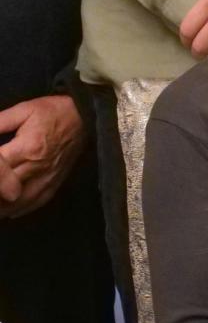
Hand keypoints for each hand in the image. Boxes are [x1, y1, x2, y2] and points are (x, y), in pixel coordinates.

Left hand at [0, 96, 83, 217]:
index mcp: (26, 148)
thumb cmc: (53, 111)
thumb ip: (0, 122)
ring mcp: (48, 177)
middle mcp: (37, 167)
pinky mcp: (56, 181)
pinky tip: (10, 212)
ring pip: (21, 201)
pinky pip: (38, 201)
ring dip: (4, 207)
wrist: (85, 118)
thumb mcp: (23, 110)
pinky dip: (22, 209)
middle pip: (6, 189)